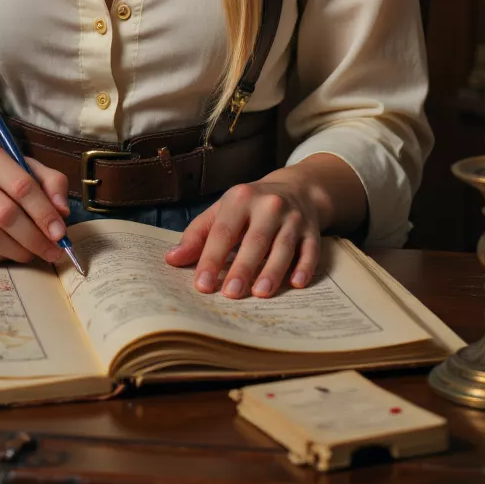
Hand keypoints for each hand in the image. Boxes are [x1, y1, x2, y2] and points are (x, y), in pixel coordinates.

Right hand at [0, 146, 70, 265]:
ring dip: (20, 251)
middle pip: (7, 215)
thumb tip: (62, 211)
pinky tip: (9, 252)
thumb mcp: (25, 169)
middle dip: (35, 238)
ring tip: (34, 253)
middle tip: (52, 251)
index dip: (44, 213)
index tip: (60, 233)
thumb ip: (50, 183)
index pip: (22, 186)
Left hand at [164, 168, 323, 298]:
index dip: (212, 258)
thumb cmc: (251, 206)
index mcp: (241, 198)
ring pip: (283, 246)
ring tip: (260, 293)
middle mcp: (269, 205)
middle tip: (231, 294)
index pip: (224, 231)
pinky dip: (305, 267)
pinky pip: (311, 250)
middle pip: (255, 240)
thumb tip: (171, 259)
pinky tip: (296, 284)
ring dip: (272, 270)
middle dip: (243, 268)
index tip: (202, 285)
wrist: (297, 189)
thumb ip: (198, 234)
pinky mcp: (312, 231)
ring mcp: (293, 218)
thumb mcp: (223, 210)